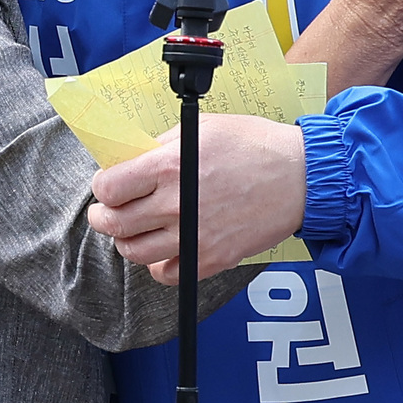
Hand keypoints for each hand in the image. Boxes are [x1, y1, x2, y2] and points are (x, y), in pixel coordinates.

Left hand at [87, 114, 306, 284]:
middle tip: (106, 212)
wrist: (300, 177)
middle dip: (103, 217)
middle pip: (115, 224)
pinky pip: (167, 274)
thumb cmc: (255, 146)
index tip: (107, 186)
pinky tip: (163, 249)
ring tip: (133, 230)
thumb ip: (161, 147)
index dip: (102, 187)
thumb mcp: (201, 128)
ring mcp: (193, 236)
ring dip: (126, 241)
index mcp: (169, 167)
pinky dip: (158, 265)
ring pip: (134, 252)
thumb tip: (132, 162)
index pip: (110, 188)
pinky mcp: (211, 258)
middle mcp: (176, 204)